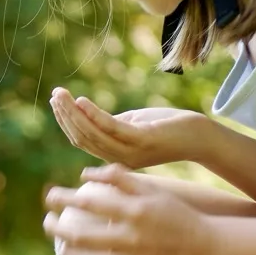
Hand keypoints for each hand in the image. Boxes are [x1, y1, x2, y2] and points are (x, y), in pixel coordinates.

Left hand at [44, 164, 211, 254]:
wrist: (207, 250)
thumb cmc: (177, 215)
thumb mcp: (153, 191)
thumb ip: (120, 178)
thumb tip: (85, 174)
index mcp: (134, 213)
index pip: (87, 204)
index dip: (62, 199)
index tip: (50, 196)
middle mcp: (131, 240)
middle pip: (79, 236)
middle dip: (56, 227)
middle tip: (47, 221)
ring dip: (67, 253)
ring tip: (61, 244)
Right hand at [49, 88, 213, 168]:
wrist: (201, 137)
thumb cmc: (168, 127)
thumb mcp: (135, 126)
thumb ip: (113, 124)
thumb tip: (89, 113)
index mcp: (116, 157)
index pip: (82, 141)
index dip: (66, 122)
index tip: (56, 102)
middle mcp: (120, 159)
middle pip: (83, 138)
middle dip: (65, 116)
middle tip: (54, 95)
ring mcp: (131, 152)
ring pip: (92, 134)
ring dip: (73, 113)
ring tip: (62, 95)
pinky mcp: (143, 140)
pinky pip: (111, 128)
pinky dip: (93, 115)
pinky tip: (82, 101)